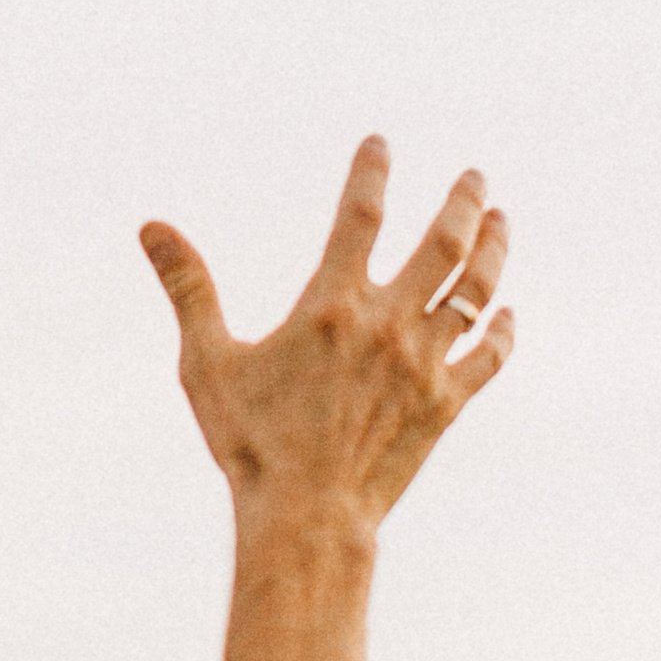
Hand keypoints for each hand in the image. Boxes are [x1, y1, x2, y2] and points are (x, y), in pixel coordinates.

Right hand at [140, 138, 511, 534]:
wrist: (308, 516)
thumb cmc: (250, 442)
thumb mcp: (207, 361)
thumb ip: (188, 288)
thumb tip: (152, 227)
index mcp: (330, 304)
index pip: (360, 215)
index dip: (371, 172)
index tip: (381, 143)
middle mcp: (387, 325)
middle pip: (442, 243)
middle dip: (461, 201)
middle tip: (475, 174)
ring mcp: (423, 365)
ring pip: (475, 291)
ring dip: (494, 249)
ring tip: (500, 220)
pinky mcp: (445, 405)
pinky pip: (487, 357)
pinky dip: (501, 331)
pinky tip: (507, 314)